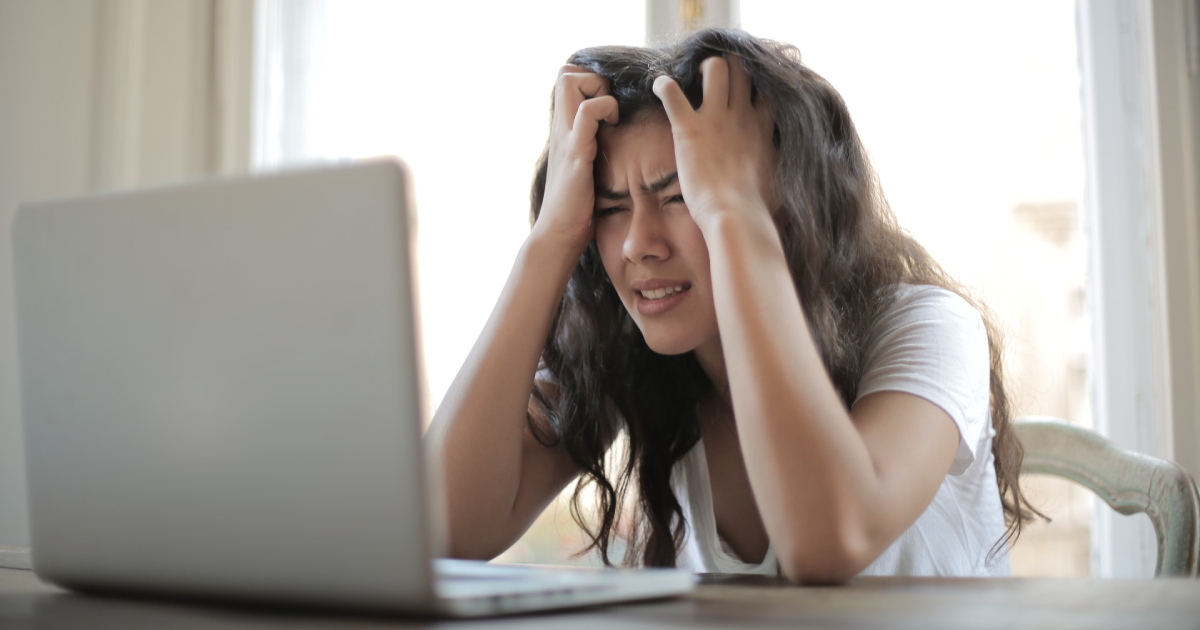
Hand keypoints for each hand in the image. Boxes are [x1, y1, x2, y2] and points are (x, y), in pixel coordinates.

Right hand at [530, 65, 619, 258]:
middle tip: (610, 106)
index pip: (567, 79)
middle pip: (565, 72)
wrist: (559, 235)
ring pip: (570, 82)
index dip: (590, 80)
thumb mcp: (583, 169)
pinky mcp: (575, 153)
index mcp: (564, 131)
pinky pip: (586, 113)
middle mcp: (561, 129)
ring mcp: (566, 138)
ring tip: (611, 116)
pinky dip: (604, 109)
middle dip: (593, 78)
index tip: (609, 105)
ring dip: (598, 90)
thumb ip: (591, 149)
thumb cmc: (576, 208)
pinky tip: (612, 127)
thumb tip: (613, 142)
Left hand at [652, 56, 774, 227]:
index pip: (766, 87)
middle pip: (741, 68)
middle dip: (729, 66)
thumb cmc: (756, 207)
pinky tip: (659, 86)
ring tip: (692, 79)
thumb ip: (775, 164)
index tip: (745, 89)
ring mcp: (715, 119)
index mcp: (762, 127)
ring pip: (715, 67)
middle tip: (714, 79)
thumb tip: (781, 174)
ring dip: (702, 68)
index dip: (756, 82)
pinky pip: (671, 92)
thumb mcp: (778, 180)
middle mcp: (741, 115)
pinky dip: (662, 85)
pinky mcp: (688, 128)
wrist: (735, 215)